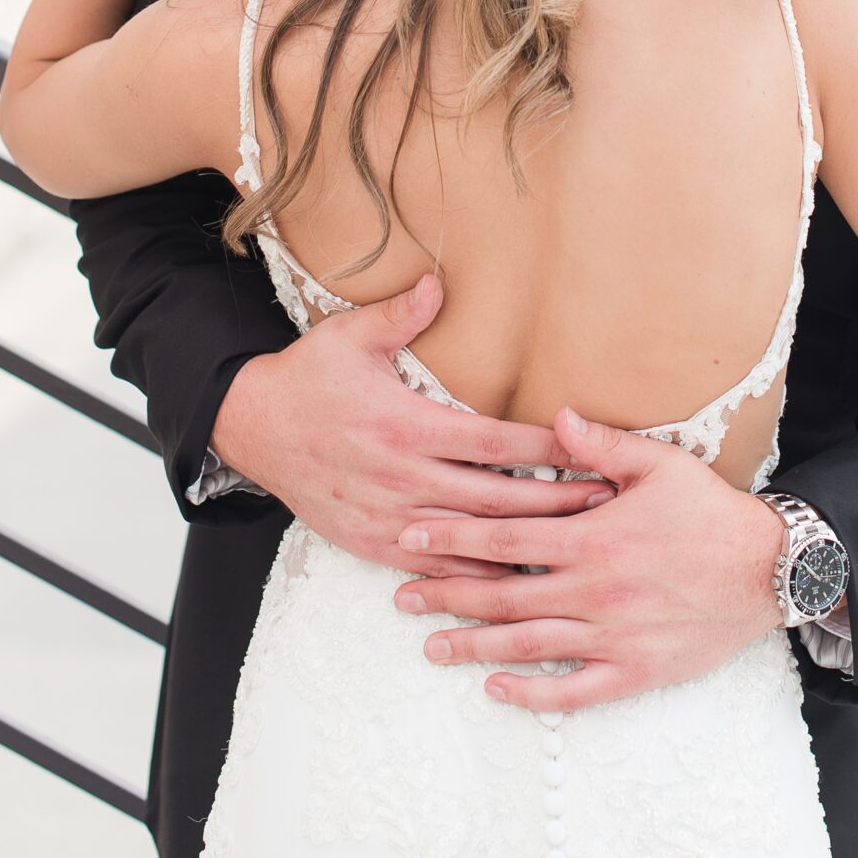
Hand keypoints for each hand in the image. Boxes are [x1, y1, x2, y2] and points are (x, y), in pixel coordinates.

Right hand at [209, 277, 614, 581]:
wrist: (251, 429)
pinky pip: (433, 564)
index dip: (545, 451)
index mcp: (405, 426)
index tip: (589, 451)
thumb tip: (441, 281)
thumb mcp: (350, 336)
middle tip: (606, 504)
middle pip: (494, 499)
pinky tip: (513, 577)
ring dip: (524, 543)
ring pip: (470, 539)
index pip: (492, 444)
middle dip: (553, 503)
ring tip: (577, 544)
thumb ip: (401, 314)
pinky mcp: (372, 542)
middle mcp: (400, 477)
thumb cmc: (310, 377)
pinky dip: (474, 574)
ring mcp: (387, 517)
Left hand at [391, 406, 784, 711]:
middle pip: (503, 596)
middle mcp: (594, 590)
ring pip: (527, 646)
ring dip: (474, 647)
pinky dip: (531, 694)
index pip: (505, 539)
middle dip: (447, 594)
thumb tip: (557, 418)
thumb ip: (602, 446)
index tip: (411, 536)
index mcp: (594, 536)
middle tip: (400, 598)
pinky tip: (495, 690)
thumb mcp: (660, 464)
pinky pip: (573, 690)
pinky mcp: (634, 670)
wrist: (769, 570)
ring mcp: (612, 635)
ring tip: (432, 647)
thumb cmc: (711, 511)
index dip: (454, 537)